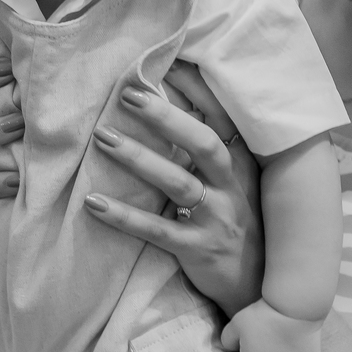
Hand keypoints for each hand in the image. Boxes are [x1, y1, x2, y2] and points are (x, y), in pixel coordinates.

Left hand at [84, 61, 263, 313]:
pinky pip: (157, 231)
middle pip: (203, 143)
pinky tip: (93, 203)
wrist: (258, 289)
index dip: (197, 89)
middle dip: (166, 117)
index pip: (222, 118)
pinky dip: (125, 216)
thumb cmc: (238, 225)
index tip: (166, 62)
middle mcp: (233, 188)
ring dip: (139, 158)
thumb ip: (211, 151)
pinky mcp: (198, 251)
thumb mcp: (236, 184)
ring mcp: (217, 220)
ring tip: (102, 137)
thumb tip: (174, 105)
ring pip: (178, 183)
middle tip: (127, 93)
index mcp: (242, 165)